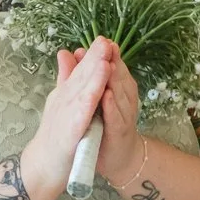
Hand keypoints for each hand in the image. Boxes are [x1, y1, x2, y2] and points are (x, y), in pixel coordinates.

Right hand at [21, 42, 115, 198]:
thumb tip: (65, 53)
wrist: (43, 166)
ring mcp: (66, 115)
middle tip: (104, 41)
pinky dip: (89, 101)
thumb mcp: (59, 103)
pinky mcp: (69, 132)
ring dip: (93, 75)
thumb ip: (65, 80)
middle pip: (80, 77)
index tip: (104, 40)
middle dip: (93, 59)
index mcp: (65, 94)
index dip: (91, 56)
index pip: (79, 72)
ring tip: (104, 58)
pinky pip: (81, 115)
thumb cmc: (54, 136)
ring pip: (82, 91)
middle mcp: (64, 101)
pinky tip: (99, 90)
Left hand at [94, 47, 147, 187]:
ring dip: (115, 81)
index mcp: (118, 91)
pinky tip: (106, 97)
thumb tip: (74, 51)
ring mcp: (124, 117)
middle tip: (106, 46)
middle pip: (120, 77)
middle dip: (113, 61)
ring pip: (121, 95)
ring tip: (108, 65)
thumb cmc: (104, 127)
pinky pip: (116, 119)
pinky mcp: (119, 134)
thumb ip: (82, 76)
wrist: (116, 159)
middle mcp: (125, 101)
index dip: (108, 55)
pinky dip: (112, 108)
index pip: (114, 69)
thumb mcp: (92, 98)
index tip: (101, 41)